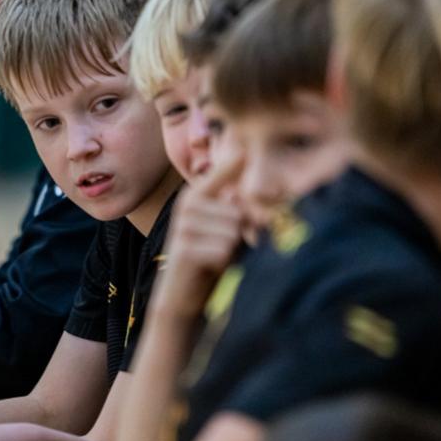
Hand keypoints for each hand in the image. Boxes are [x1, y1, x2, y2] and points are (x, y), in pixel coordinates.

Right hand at [153, 152, 244, 320]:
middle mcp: (187, 203)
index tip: (248, 144)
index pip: (228, 167)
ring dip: (234, 250)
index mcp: (198, 193)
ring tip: (218, 256)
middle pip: (240, 210)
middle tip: (231, 247)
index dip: (242, 160)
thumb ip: (243, 206)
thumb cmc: (213, 257)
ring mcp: (183, 224)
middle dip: (244, 232)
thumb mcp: (230, 227)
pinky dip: (225, 263)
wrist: (183, 296)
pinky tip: (210, 267)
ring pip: (234, 231)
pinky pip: (224, 250)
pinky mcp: (183, 247)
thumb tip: (256, 181)